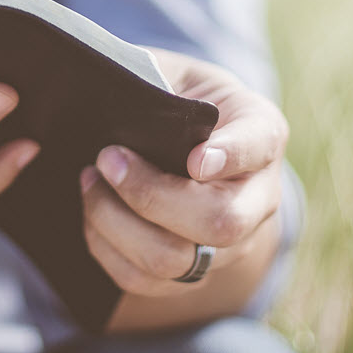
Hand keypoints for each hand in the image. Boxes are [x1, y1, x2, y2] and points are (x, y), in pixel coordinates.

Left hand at [80, 49, 286, 300]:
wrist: (189, 141)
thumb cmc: (177, 97)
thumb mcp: (176, 72)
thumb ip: (157, 81)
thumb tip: (117, 94)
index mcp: (263, 132)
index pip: (259, 146)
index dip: (232, 156)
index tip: (194, 159)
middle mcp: (258, 197)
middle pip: (220, 223)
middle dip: (151, 195)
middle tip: (107, 157)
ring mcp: (230, 244)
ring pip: (177, 260)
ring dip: (118, 224)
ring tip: (89, 180)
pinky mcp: (191, 273)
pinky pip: (145, 281)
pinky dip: (106, 247)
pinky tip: (91, 210)